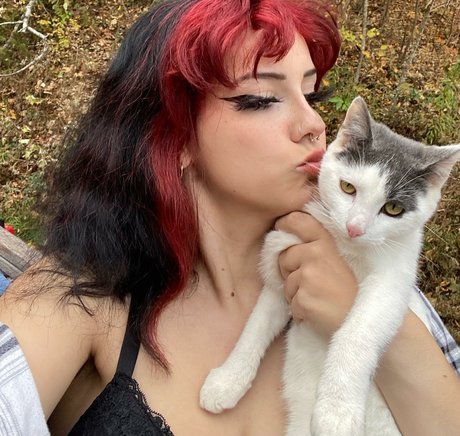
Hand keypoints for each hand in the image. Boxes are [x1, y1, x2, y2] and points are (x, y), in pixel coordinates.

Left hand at [275, 211, 357, 339]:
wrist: (370, 321)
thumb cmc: (356, 290)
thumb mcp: (343, 258)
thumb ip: (320, 245)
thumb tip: (291, 239)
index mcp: (326, 241)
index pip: (296, 221)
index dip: (284, 225)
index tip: (282, 230)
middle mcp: (315, 254)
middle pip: (284, 257)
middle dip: (291, 270)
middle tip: (314, 282)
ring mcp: (308, 277)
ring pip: (286, 283)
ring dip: (297, 293)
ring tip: (320, 298)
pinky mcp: (303, 300)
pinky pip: (291, 304)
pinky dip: (301, 311)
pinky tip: (320, 311)